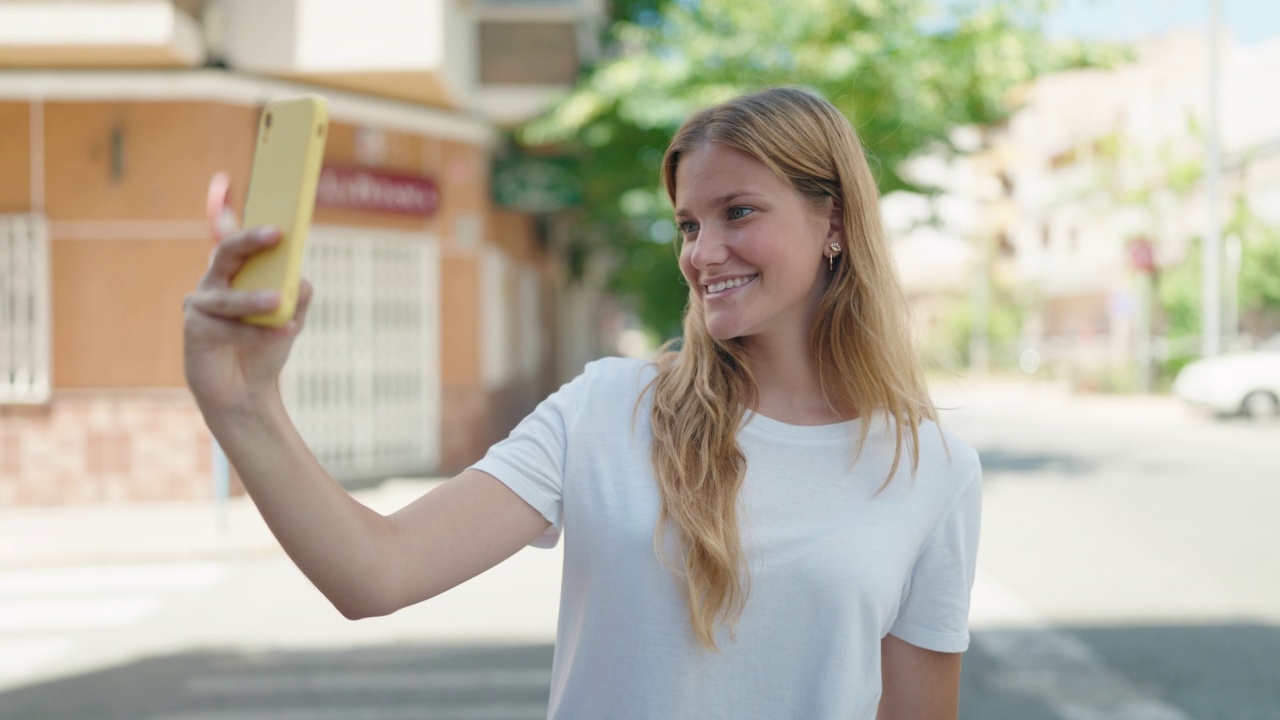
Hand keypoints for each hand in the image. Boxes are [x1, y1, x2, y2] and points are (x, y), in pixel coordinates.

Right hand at [182, 225, 313, 415]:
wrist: (247, 392)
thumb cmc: (264, 349)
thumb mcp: (289, 320)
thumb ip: (296, 297)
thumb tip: (300, 279)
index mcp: (235, 275)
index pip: (243, 244)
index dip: (257, 230)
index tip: (280, 223)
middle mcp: (214, 284)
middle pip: (226, 254)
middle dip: (250, 241)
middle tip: (275, 236)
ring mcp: (200, 305)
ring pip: (229, 297)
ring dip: (255, 300)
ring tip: (279, 302)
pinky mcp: (194, 329)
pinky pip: (228, 328)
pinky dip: (257, 333)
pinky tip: (282, 335)